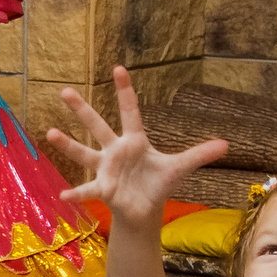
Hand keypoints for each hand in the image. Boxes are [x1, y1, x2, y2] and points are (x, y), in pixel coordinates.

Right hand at [43, 66, 227, 233]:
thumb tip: (227, 144)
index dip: (125, 91)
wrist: (144, 208)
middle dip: (82, 109)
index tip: (118, 68)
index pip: (130, 111)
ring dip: (68, 144)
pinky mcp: (103, 188)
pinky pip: (88, 190)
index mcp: (135, 141)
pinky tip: (62, 196)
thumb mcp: (180, 168)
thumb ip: (199, 154)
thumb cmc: (157, 183)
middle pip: (97, 125)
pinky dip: (76, 193)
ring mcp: (105, 168)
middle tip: (65, 91)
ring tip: (49, 132)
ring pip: (84, 153)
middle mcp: (115, 150)